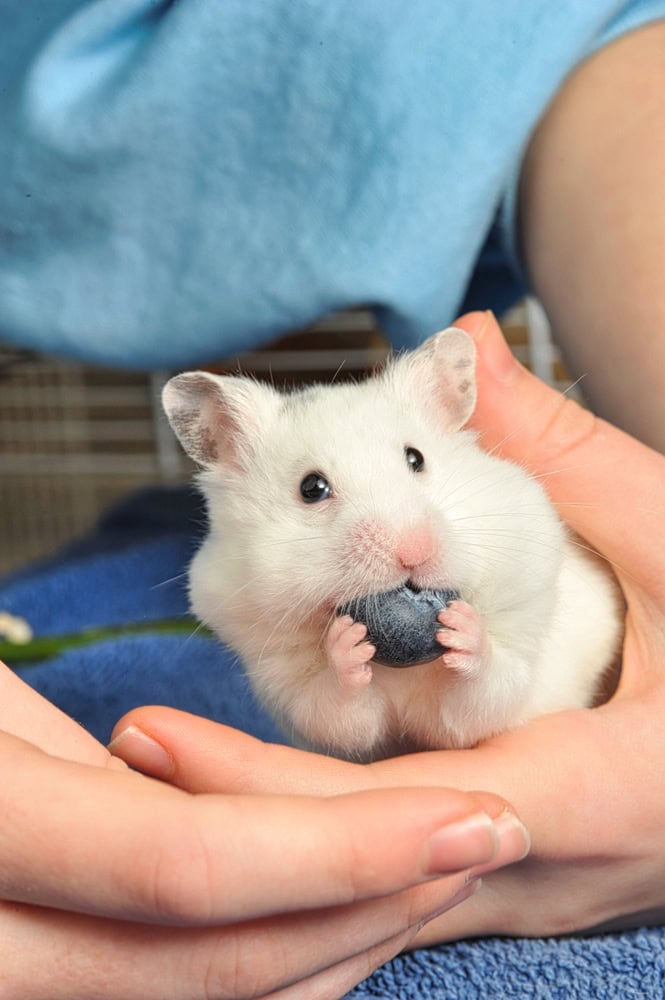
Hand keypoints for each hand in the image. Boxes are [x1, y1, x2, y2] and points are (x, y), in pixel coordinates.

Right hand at [0, 661, 527, 999]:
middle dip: (367, 906)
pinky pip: (153, 979)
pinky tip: (329, 909)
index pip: (188, 866)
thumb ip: (63, 759)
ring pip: (191, 988)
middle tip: (477, 838)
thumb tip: (177, 777)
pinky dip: (254, 952)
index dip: (346, 852)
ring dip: (329, 937)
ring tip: (427, 865)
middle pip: (212, 959)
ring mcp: (13, 961)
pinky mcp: (31, 956)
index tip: (471, 813)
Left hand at [112, 310, 664, 941]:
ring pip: (382, 899)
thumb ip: (567, 452)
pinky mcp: (529, 873)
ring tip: (182, 778)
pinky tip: (277, 810)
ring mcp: (537, 885)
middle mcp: (552, 868)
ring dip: (283, 849)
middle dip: (247, 822)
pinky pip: (412, 884)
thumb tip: (471, 342)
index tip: (167, 747)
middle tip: (142, 752)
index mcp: (600, 795)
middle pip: (368, 878)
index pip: (402, 821)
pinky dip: (337, 853)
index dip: (277, 796)